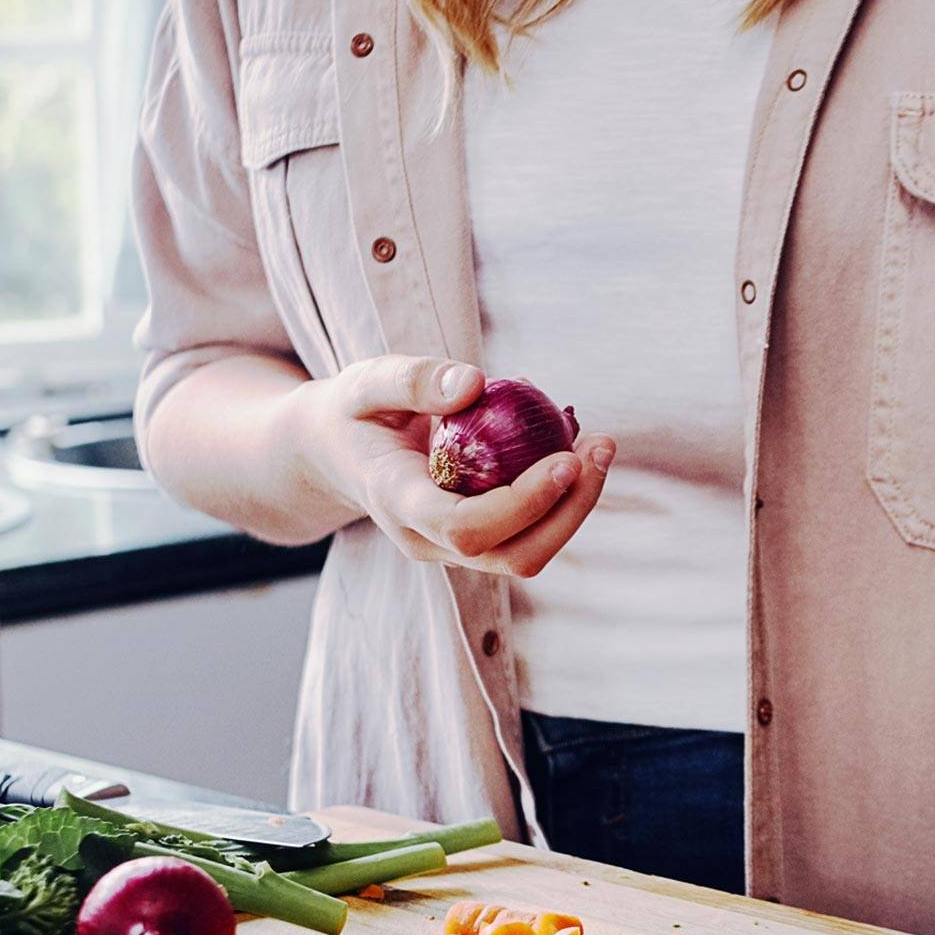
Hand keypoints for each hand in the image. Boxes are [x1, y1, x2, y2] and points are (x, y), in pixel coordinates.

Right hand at [283, 355, 614, 576]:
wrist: (333, 453)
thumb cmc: (352, 412)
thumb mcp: (364, 382)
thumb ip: (412, 380)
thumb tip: (475, 383)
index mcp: (396, 503)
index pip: (465, 527)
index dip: (523, 503)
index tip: (566, 459)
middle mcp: (426, 540)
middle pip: (513, 555)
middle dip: (569, 510)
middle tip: (600, 447)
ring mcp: (451, 549)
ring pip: (528, 554)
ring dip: (575, 507)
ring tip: (598, 445)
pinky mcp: (474, 540)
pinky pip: (528, 533)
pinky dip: (561, 497)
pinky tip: (576, 448)